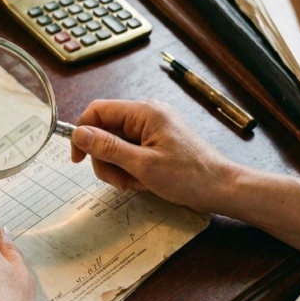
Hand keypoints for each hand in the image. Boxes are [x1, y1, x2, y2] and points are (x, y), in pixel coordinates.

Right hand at [70, 99, 240, 211]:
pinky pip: (129, 154)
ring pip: (115, 147)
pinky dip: (130, 171)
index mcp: (144, 112)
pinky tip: (144, 182)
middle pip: (104, 132)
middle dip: (106, 159)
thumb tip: (79, 133)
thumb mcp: (143, 165)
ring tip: (136, 184)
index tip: (78, 159)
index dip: (82, 133)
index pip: (98, 111)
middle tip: (120, 181)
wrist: (221, 189)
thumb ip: (108, 148)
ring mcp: (151, 130)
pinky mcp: (155, 144)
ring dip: (118, 169)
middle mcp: (146, 116)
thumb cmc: (189, 176)